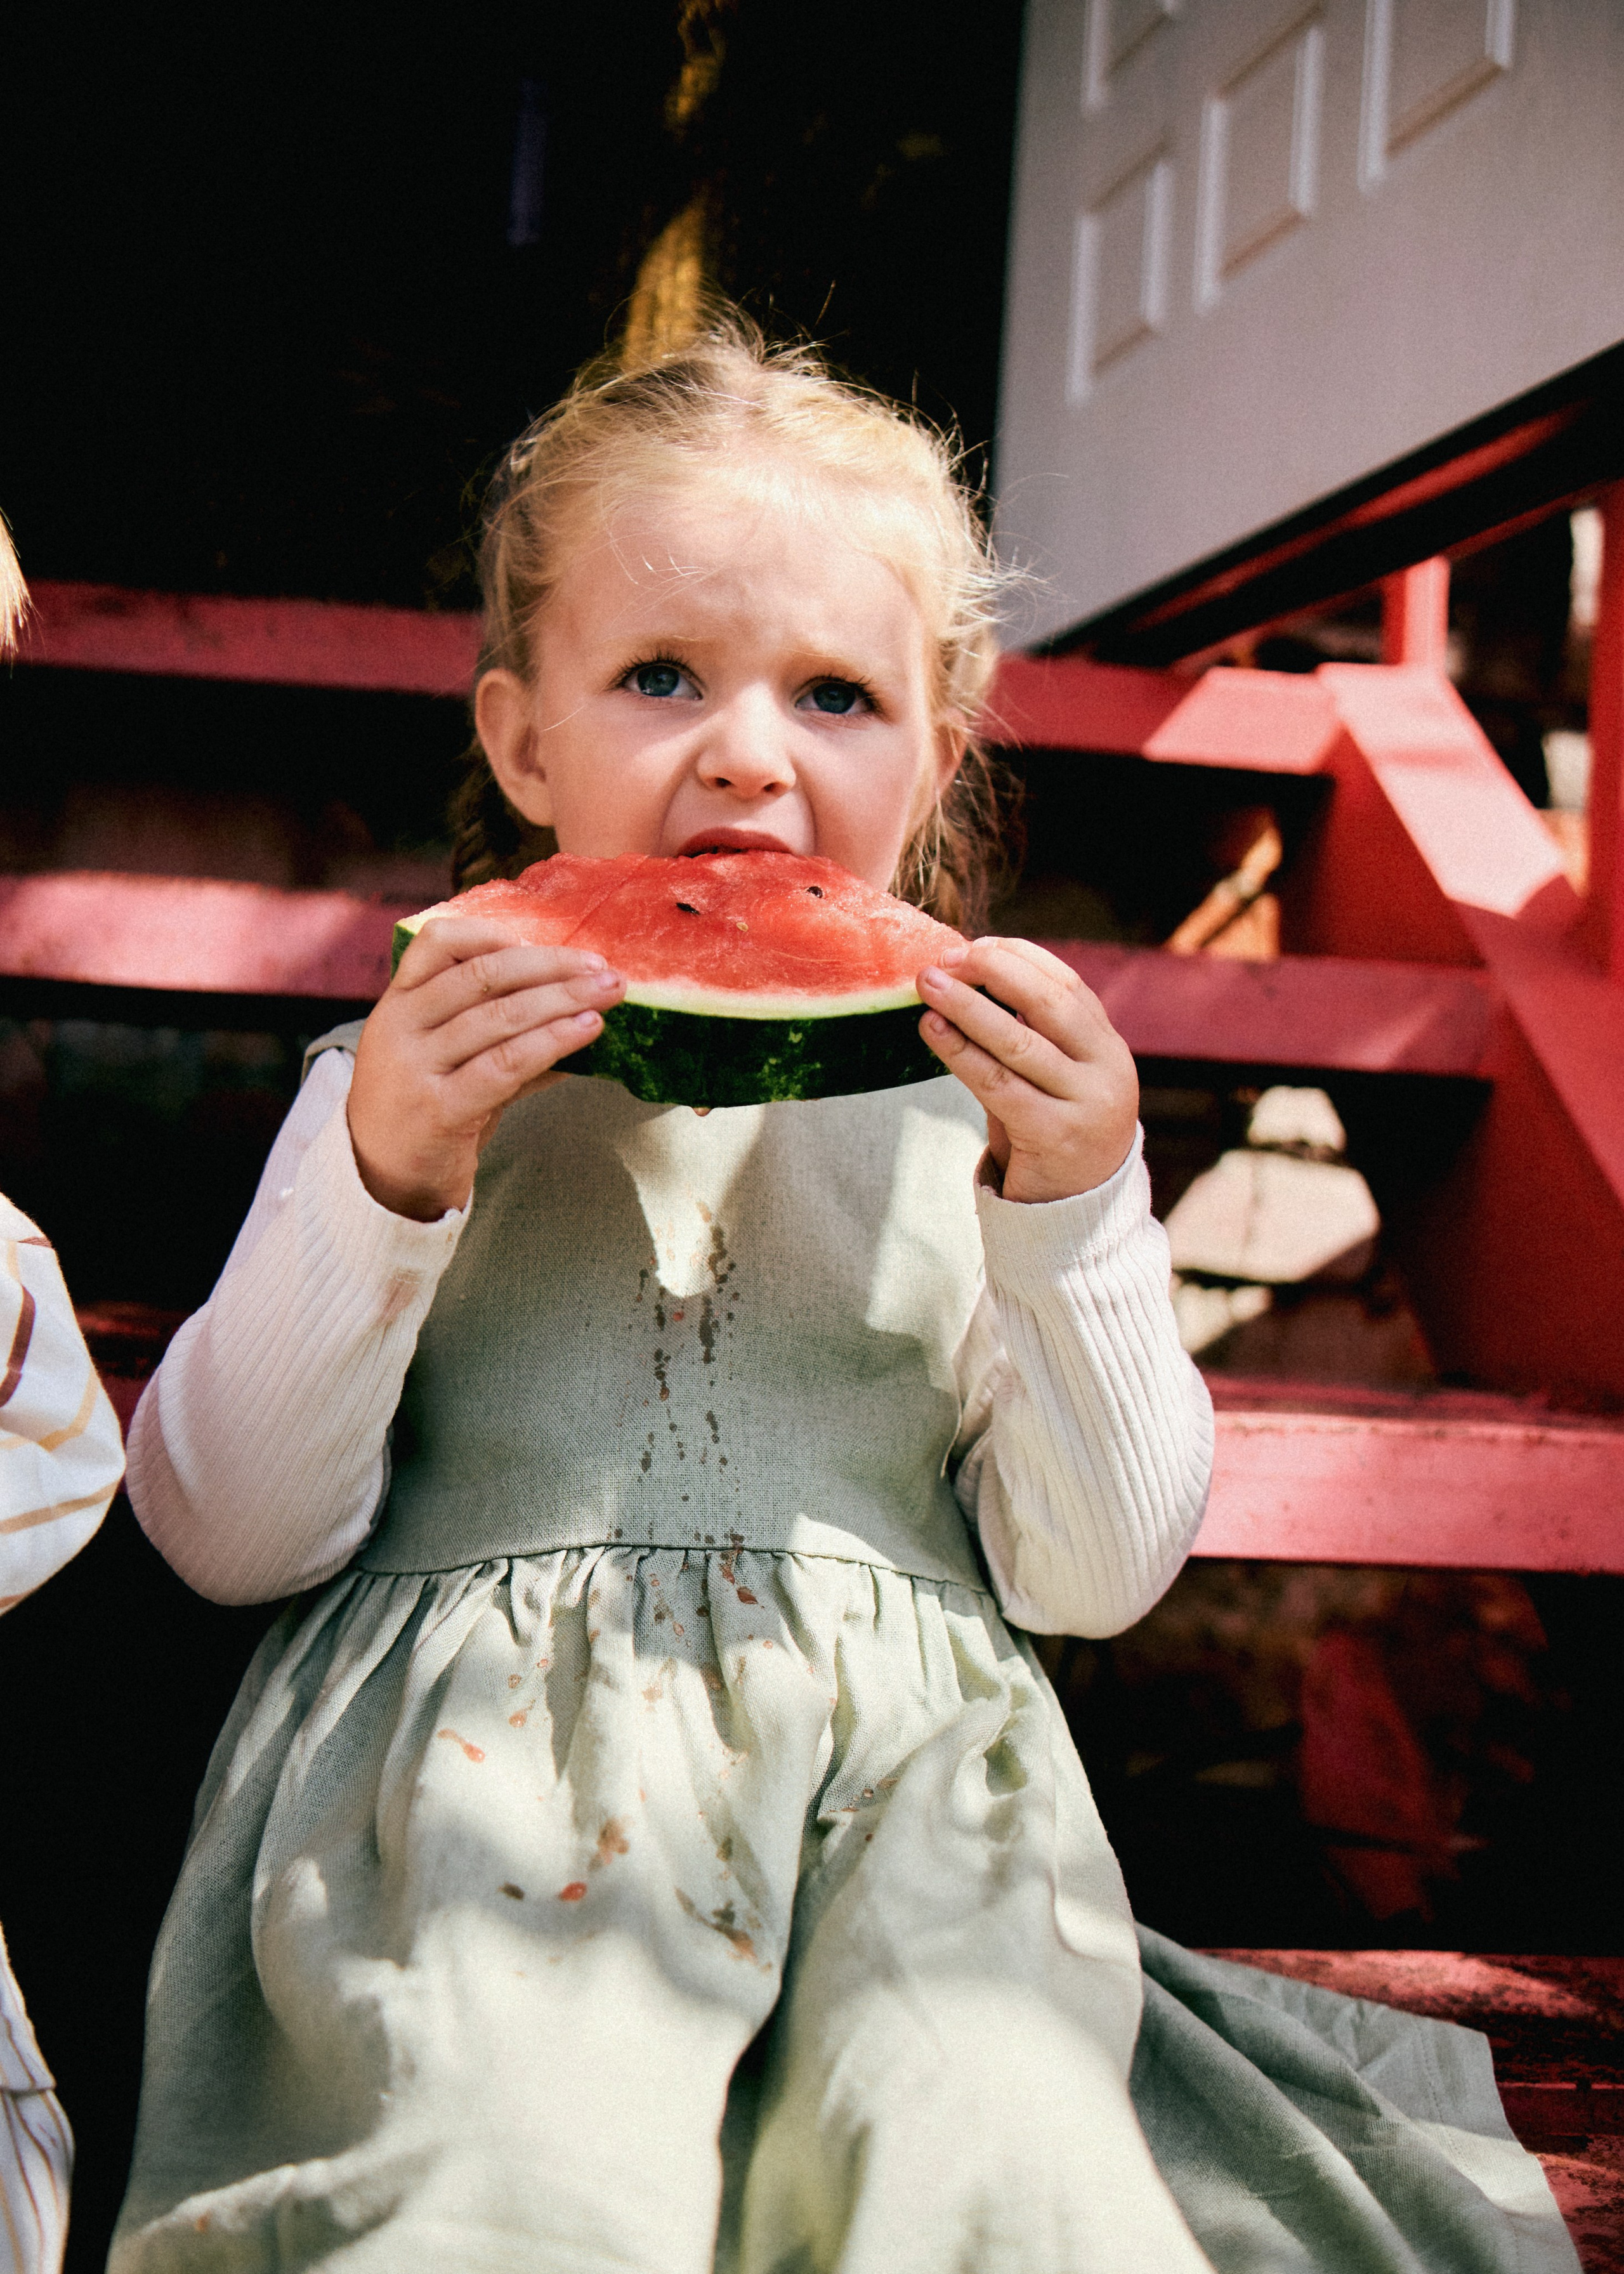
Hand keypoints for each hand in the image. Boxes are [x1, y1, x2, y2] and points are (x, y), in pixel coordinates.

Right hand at [347, 918, 625, 1219]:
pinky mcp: (439, 1110)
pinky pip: (505, 1065)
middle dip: (551, 966)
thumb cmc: (426, 1113)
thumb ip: (500, 1031)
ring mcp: (414, 1069)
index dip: (495, 934)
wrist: (380, 1183)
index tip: (544, 941)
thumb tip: (577, 1004)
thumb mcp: (451, 1060)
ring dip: (563, 1001)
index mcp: (398, 1003)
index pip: (439, 943)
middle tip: (603, 968)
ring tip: (607, 995)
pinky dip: (552, 1042)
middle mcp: (399, 1027)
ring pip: (500, 1017)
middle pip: (482, 975)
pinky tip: (586, 1033)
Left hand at [917, 938, 1136, 1202]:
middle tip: (946, 959)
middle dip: (994, 972)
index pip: (1067, 985)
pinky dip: (961, 1052)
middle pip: (1049, 1003)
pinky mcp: (1055, 1136)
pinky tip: (932, 1030)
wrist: (1080, 1211)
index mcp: (1108, 1047)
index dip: (1020, 958)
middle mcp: (1107, 1070)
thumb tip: (965, 976)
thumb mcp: (1054, 1078)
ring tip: (927, 985)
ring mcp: (1086, 1104)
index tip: (975, 944)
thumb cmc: (1052, 1130)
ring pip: (1019, 1042)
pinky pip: (998, 1084)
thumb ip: (1029, 1034)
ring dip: (967, 1007)